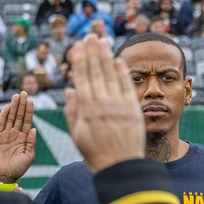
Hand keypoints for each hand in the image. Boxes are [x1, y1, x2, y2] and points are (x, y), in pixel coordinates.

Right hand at [0, 92, 36, 183]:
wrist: (3, 177)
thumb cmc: (17, 169)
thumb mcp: (29, 157)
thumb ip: (31, 143)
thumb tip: (34, 129)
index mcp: (24, 138)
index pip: (27, 121)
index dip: (29, 111)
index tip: (31, 100)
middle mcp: (14, 135)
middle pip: (18, 116)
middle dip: (21, 105)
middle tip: (23, 93)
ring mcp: (5, 135)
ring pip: (9, 117)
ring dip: (12, 107)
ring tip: (16, 97)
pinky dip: (2, 116)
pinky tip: (6, 108)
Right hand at [63, 34, 144, 172]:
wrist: (119, 167)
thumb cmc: (95, 153)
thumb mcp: (77, 135)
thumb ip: (73, 112)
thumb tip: (70, 91)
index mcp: (86, 110)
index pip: (82, 79)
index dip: (80, 60)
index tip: (79, 46)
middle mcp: (102, 105)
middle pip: (96, 73)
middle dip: (93, 53)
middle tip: (91, 36)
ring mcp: (119, 106)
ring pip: (111, 76)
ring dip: (106, 57)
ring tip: (102, 42)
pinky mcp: (133, 110)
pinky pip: (126, 87)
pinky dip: (122, 73)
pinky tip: (118, 60)